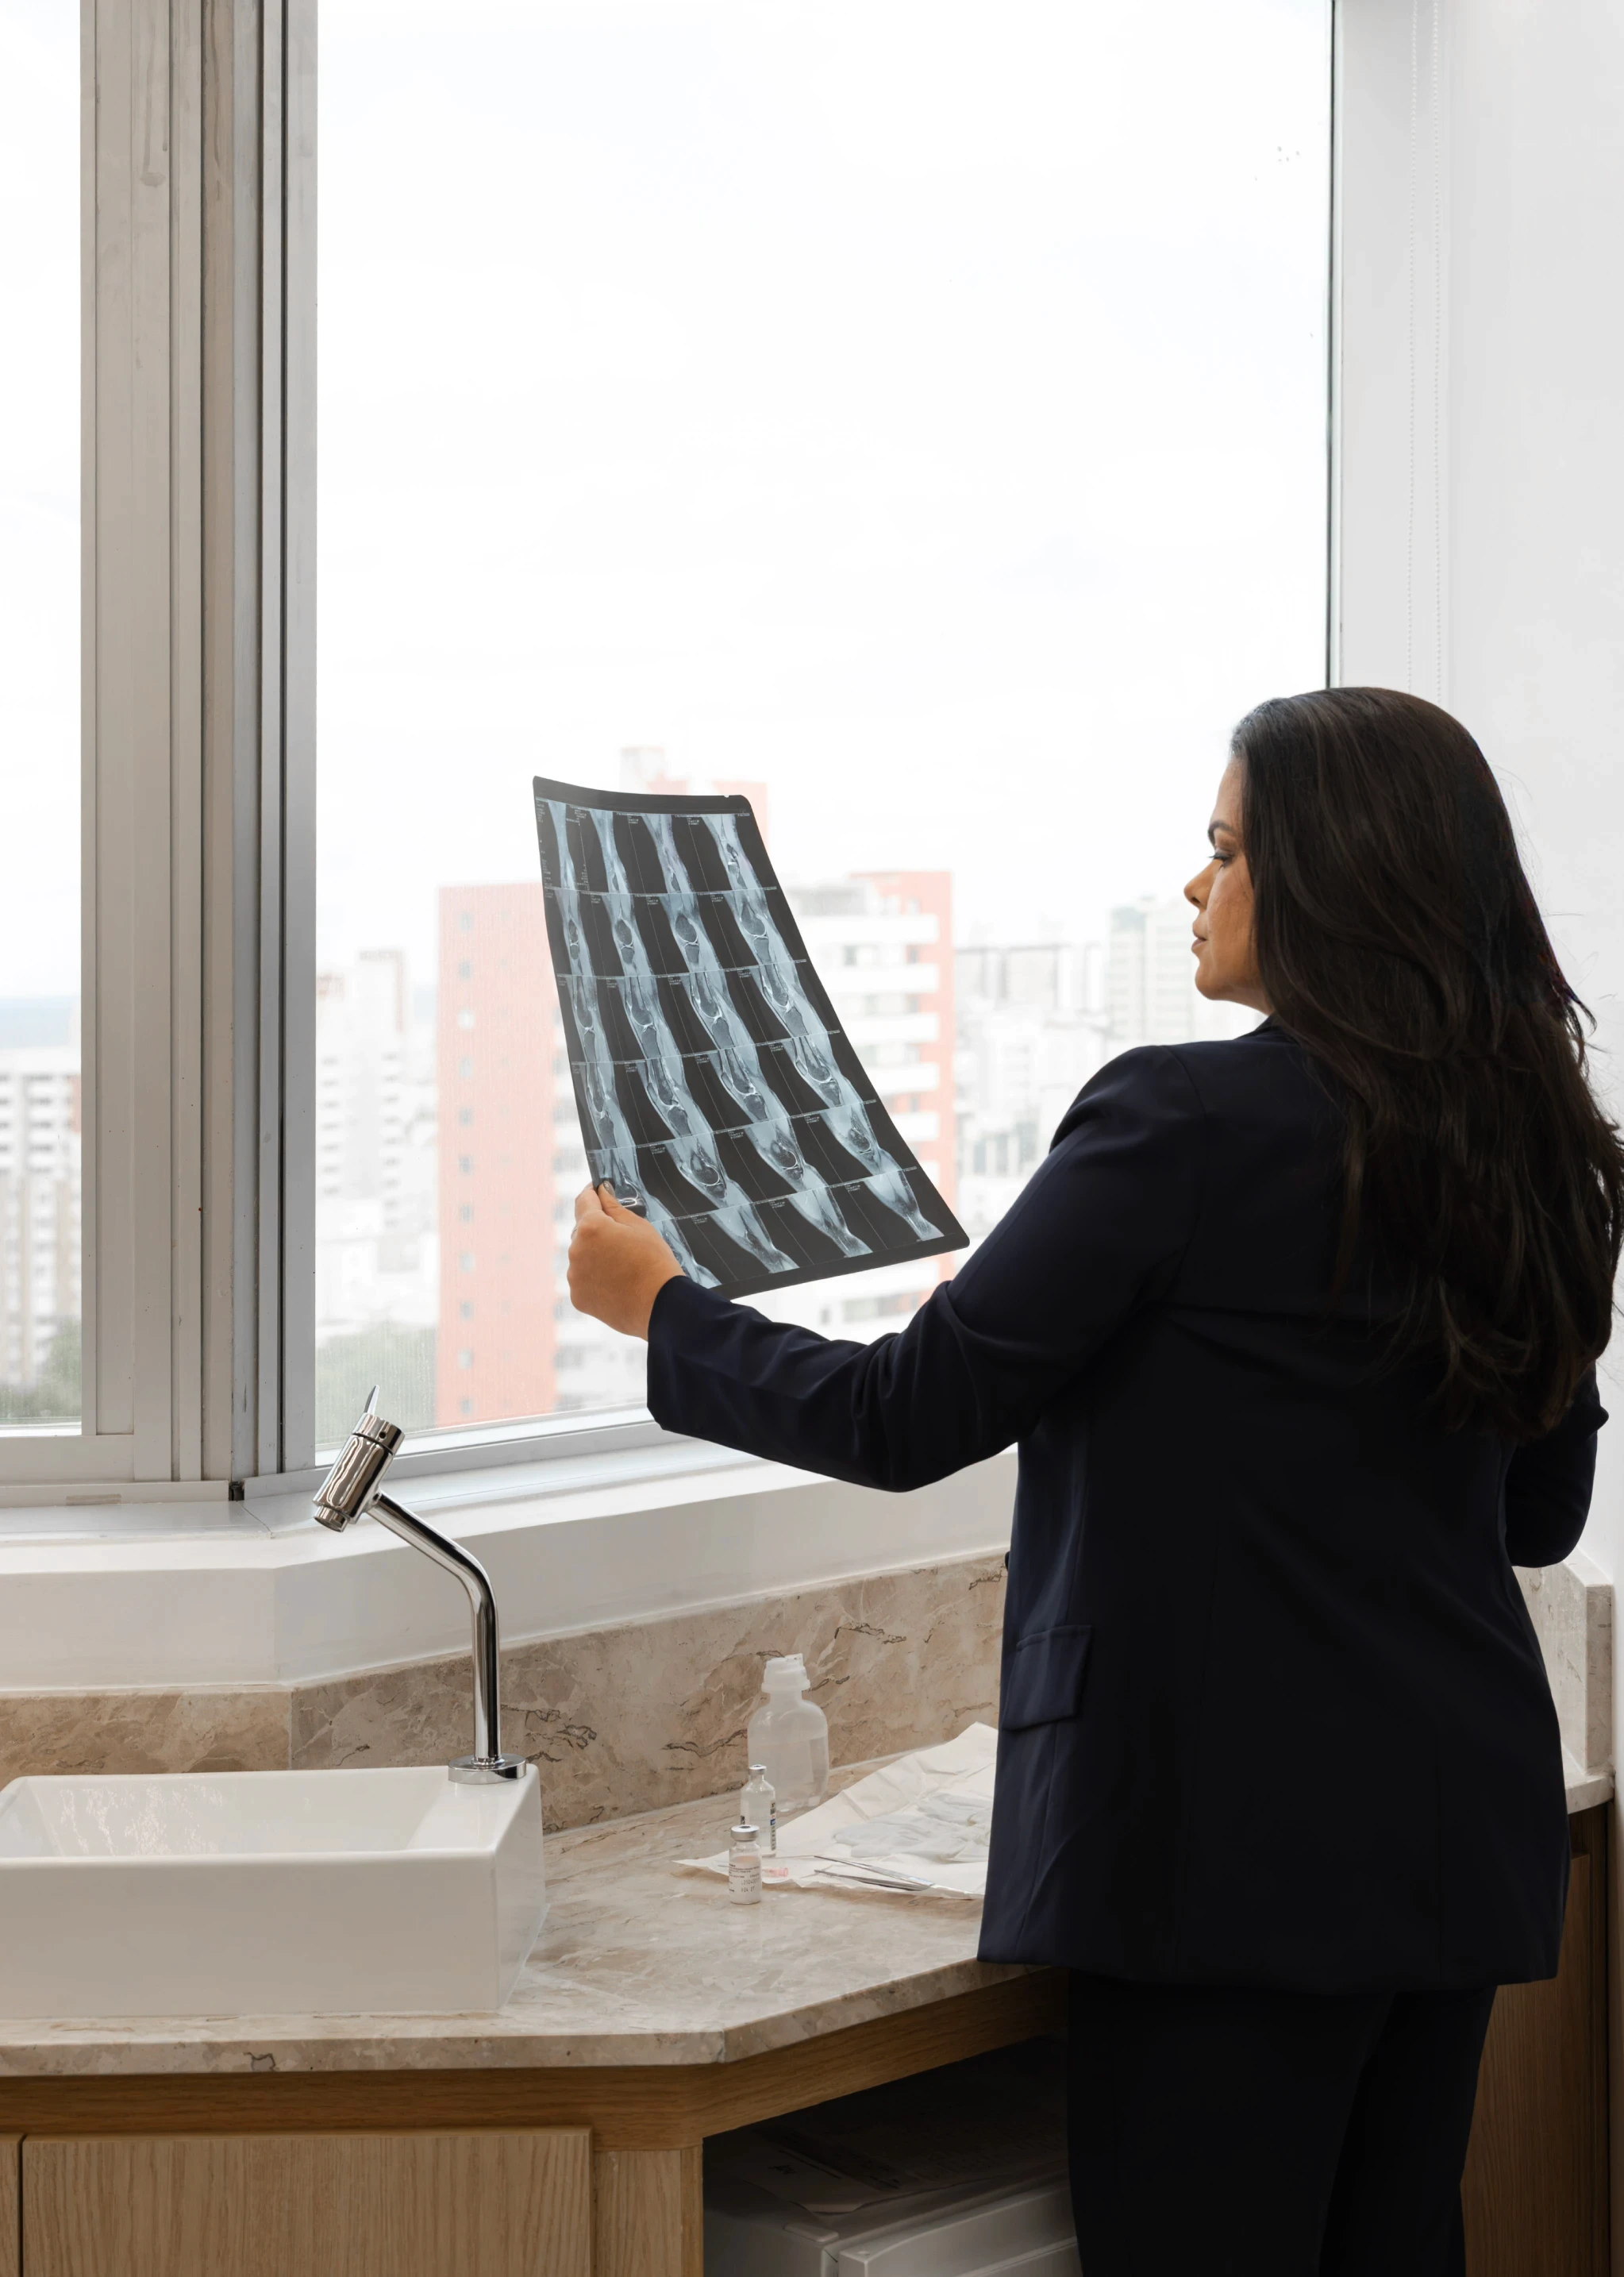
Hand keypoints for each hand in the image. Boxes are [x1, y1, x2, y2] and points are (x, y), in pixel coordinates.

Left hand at [567, 1185, 684, 1338]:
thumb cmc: (655, 1264)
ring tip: (622, 1266)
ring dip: (595, 1255)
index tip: (598, 1191)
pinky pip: (582, 1279)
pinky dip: (595, 1278)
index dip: (592, 1193)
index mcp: (590, 1227)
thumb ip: (614, 1206)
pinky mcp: (577, 1297)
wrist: (661, 1306)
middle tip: (623, 1239)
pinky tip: (616, 1282)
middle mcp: (575, 1250)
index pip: (584, 1200)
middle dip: (597, 1229)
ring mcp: (574, 1276)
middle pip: (582, 1230)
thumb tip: (601, 1191)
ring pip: (581, 1256)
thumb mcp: (639, 1226)